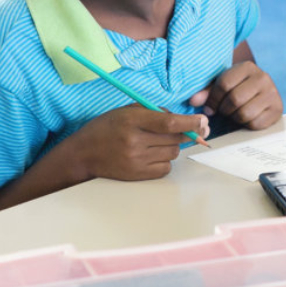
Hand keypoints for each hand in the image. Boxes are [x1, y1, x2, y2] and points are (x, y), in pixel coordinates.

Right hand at [69, 104, 208, 180]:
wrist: (83, 154)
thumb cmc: (105, 128)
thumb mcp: (125, 111)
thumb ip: (153, 111)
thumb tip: (182, 119)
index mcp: (132, 121)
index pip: (169, 123)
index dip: (190, 122)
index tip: (203, 121)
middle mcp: (135, 141)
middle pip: (175, 139)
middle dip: (184, 133)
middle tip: (184, 130)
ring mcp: (136, 160)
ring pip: (172, 153)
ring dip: (171, 146)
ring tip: (155, 142)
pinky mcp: (137, 175)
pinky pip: (165, 168)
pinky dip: (165, 161)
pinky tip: (152, 155)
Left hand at [189, 61, 282, 129]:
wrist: (261, 94)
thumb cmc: (237, 89)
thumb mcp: (222, 85)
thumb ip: (206, 92)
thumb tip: (194, 101)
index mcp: (247, 67)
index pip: (224, 84)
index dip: (213, 99)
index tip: (210, 107)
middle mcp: (263, 77)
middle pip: (235, 100)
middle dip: (224, 110)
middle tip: (224, 111)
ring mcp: (273, 94)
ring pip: (244, 113)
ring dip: (235, 118)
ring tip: (235, 113)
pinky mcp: (277, 110)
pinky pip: (255, 124)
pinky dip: (247, 125)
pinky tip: (247, 117)